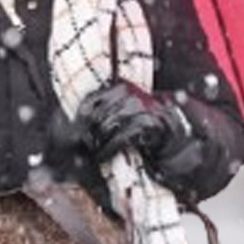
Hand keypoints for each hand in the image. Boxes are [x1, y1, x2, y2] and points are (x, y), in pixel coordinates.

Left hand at [75, 80, 189, 162]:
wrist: (169, 138)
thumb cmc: (139, 125)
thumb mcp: (121, 113)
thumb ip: (103, 110)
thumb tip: (75, 117)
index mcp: (121, 87)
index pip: (92, 99)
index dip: (80, 117)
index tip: (74, 131)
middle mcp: (131, 94)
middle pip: (98, 114)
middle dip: (87, 133)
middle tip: (83, 146)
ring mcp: (140, 107)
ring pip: (108, 125)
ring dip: (97, 142)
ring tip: (92, 152)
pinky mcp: (147, 123)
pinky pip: (121, 137)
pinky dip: (109, 148)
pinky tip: (102, 155)